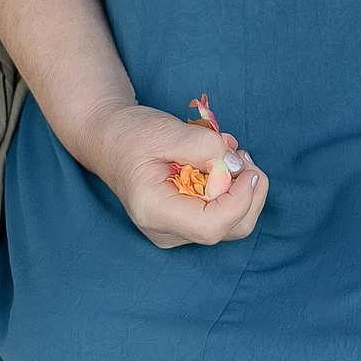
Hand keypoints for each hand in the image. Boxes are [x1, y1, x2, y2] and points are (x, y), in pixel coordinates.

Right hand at [82, 100, 267, 249]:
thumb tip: (237, 165)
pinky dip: (235, 188)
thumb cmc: (132, 135)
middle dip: (250, 192)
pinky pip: (223, 213)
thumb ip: (204, 146)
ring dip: (245, 188)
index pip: (211, 227)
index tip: (244, 166)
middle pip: (230, 229)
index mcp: (155, 212)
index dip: (239, 199)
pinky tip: (223, 163)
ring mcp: (178, 230)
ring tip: (234, 155)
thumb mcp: (167, 131)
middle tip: (243, 156)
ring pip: (233, 224)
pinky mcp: (187, 221)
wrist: (110, 141)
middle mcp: (167, 230)